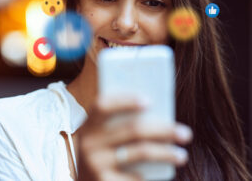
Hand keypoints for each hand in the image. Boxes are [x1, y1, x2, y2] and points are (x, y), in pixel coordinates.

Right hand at [77, 97, 192, 180]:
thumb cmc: (102, 157)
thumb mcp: (102, 140)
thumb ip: (118, 127)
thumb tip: (158, 115)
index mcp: (88, 126)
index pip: (103, 105)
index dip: (125, 101)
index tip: (150, 101)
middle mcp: (89, 144)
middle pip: (132, 130)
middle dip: (164, 130)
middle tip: (186, 133)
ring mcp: (95, 165)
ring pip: (141, 152)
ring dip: (166, 152)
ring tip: (182, 155)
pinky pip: (137, 176)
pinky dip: (152, 174)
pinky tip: (165, 172)